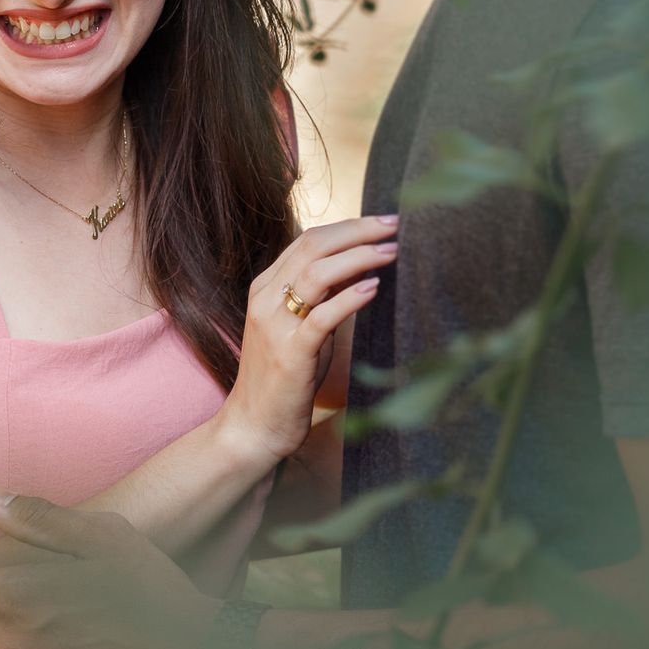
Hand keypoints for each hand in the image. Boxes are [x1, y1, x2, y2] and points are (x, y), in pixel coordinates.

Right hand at [217, 215, 396, 466]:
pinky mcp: (290, 352)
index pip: (309, 240)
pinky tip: (374, 288)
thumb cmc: (283, 377)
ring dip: (358, 257)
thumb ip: (321, 296)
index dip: (348, 226)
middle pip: (313, 247)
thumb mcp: (300, 326)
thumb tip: (360, 266)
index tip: (383, 222)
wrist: (253, 425)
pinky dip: (350, 298)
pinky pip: (321, 316)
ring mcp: (274, 324)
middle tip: (395, 225)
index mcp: (266, 286)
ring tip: (391, 251)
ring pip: (316, 273)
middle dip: (358, 231)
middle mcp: (266, 298)